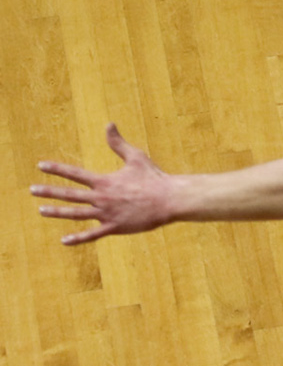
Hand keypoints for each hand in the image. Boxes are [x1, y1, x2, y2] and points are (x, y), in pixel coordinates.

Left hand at [31, 124, 175, 244]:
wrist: (169, 199)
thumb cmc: (154, 177)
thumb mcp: (136, 156)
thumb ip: (118, 143)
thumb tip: (108, 124)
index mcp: (105, 181)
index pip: (75, 174)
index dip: (57, 169)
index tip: (41, 166)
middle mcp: (102, 197)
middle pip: (70, 195)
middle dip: (49, 192)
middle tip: (32, 190)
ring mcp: (106, 213)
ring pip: (76, 214)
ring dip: (57, 212)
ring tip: (42, 210)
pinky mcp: (114, 226)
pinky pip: (92, 234)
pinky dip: (77, 238)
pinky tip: (64, 240)